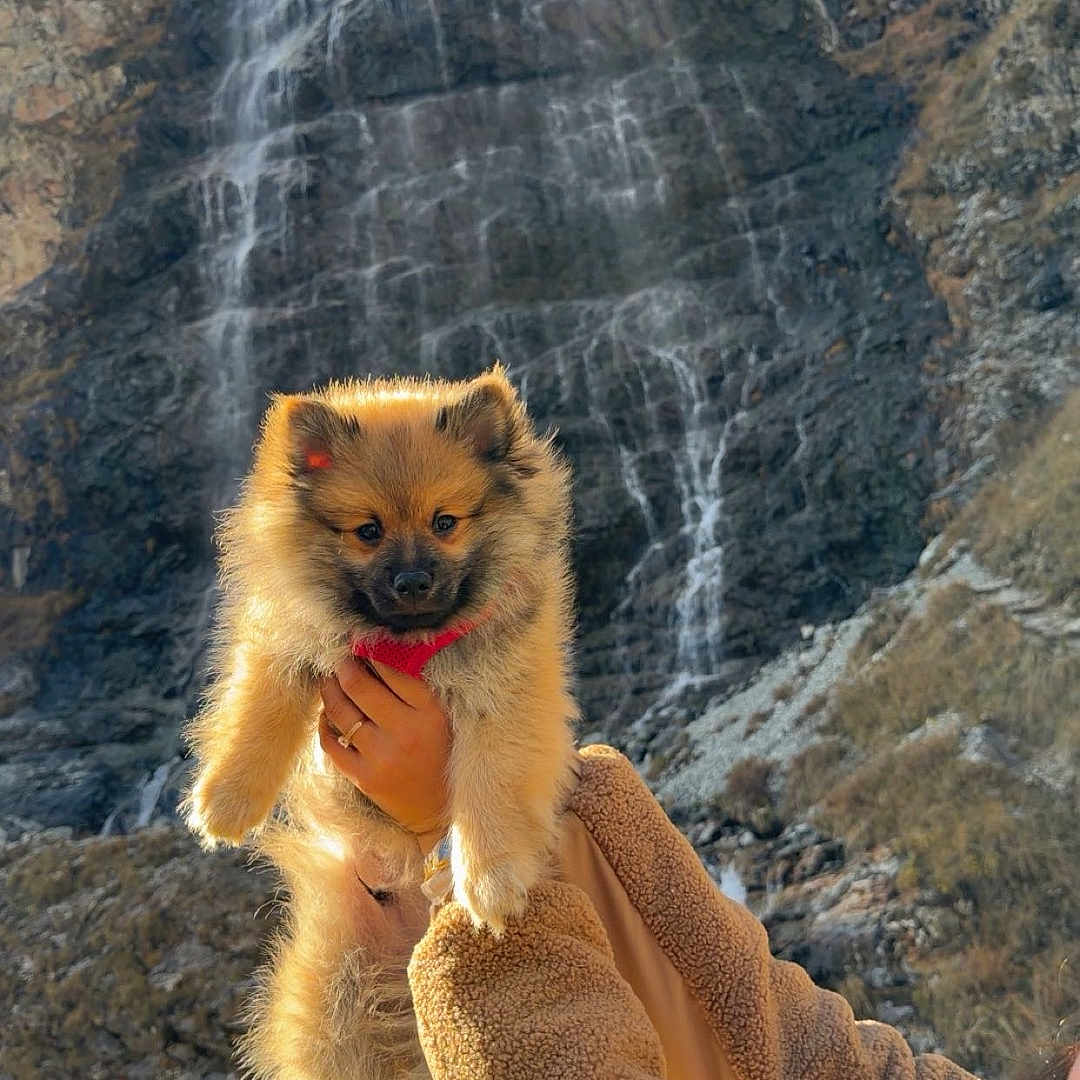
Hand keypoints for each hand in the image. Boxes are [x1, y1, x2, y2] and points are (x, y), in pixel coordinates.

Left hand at [318, 657, 450, 852]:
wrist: (438, 808)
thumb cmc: (441, 753)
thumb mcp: (443, 717)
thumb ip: (419, 689)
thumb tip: (383, 651)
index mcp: (431, 712)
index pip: (393, 670)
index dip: (373, 651)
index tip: (363, 642)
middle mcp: (406, 732)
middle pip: (360, 686)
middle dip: (344, 666)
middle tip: (341, 658)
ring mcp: (383, 756)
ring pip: (341, 711)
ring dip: (330, 689)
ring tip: (329, 679)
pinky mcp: (364, 777)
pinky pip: (332, 743)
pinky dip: (325, 724)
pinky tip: (327, 714)